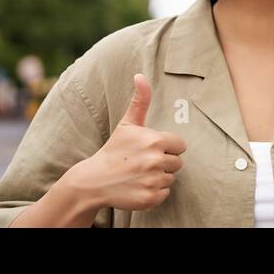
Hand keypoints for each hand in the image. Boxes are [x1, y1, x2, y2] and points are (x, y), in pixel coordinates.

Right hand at [60, 74, 186, 211]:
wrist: (94, 180)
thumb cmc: (114, 150)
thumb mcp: (127, 124)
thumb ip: (140, 101)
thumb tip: (140, 75)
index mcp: (155, 140)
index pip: (180, 145)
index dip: (167, 147)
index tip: (151, 149)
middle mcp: (155, 161)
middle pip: (178, 163)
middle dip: (163, 163)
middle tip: (143, 163)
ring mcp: (153, 180)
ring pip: (171, 179)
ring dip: (158, 178)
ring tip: (139, 174)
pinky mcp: (150, 198)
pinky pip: (165, 194)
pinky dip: (154, 192)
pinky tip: (138, 186)